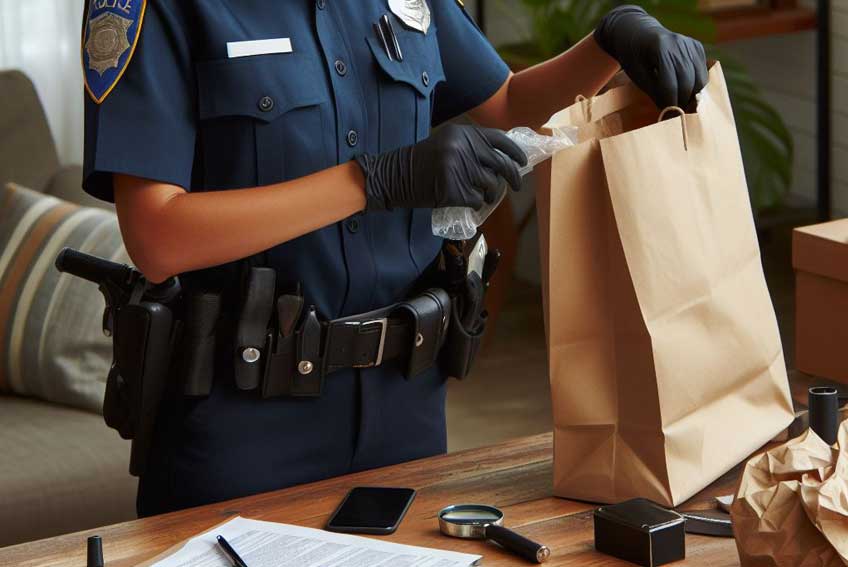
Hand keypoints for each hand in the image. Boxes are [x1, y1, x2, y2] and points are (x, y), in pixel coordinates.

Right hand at [355, 124, 526, 211]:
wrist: (393, 176)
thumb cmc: (420, 162)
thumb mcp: (447, 144)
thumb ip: (472, 147)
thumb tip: (503, 161)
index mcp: (463, 133)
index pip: (500, 140)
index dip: (515, 153)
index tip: (522, 163)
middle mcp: (463, 148)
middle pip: (500, 165)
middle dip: (512, 178)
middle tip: (516, 186)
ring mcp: (459, 169)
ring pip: (491, 185)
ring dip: (490, 194)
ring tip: (481, 195)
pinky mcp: (453, 190)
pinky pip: (476, 200)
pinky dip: (474, 204)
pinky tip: (465, 201)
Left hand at [594, 5, 707, 108]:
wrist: (638, 33)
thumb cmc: (633, 57)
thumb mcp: (637, 75)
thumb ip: (654, 91)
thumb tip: (670, 111)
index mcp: (660, 48)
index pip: (670, 84)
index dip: (669, 103)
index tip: (667, 117)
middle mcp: (679, 43)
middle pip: (688, 82)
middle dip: (682, 102)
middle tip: (675, 116)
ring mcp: (691, 44)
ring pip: (700, 79)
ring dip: (691, 96)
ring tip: (680, 106)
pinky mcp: (697, 47)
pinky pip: (702, 73)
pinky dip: (695, 86)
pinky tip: (684, 92)